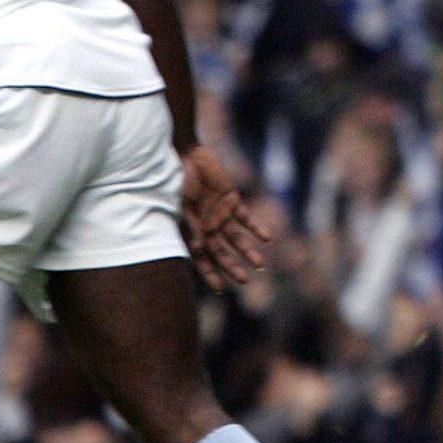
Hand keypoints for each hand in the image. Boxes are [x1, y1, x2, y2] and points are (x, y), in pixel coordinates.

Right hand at [179, 144, 273, 286]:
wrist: (185, 153)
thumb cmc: (175, 181)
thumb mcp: (180, 206)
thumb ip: (192, 226)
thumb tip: (200, 249)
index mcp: (190, 230)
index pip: (201, 257)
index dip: (210, 273)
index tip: (221, 289)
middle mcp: (206, 226)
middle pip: (221, 251)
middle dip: (232, 266)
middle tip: (245, 280)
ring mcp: (219, 213)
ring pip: (236, 238)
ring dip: (248, 251)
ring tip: (260, 265)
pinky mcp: (231, 200)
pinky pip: (246, 217)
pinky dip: (256, 227)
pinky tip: (267, 238)